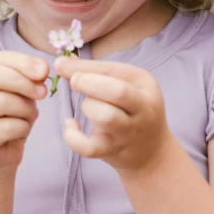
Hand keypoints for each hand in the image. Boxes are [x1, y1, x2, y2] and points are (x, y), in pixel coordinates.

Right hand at [0, 51, 49, 175]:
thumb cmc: (8, 117)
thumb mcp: (18, 92)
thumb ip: (27, 76)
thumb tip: (42, 68)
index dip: (21, 62)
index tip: (44, 70)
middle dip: (23, 81)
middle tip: (42, 92)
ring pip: (1, 101)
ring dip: (25, 108)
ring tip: (27, 115)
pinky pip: (6, 127)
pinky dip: (22, 127)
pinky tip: (20, 131)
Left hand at [53, 55, 174, 178]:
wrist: (152, 151)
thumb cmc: (132, 109)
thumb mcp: (125, 84)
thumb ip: (96, 72)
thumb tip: (62, 62)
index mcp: (144, 84)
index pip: (114, 70)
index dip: (85, 67)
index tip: (61, 64)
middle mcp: (142, 108)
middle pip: (118, 92)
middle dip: (89, 83)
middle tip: (74, 81)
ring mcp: (129, 132)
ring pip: (106, 117)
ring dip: (88, 107)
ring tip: (87, 106)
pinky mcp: (114, 151)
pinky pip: (90, 148)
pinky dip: (74, 138)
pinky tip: (70, 126)